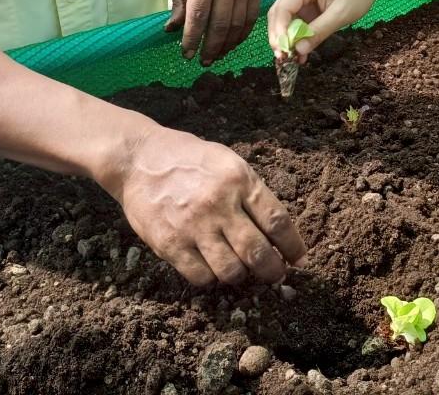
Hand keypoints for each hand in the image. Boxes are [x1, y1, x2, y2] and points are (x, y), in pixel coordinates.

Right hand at [103, 123, 306, 286]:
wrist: (139, 160)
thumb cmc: (190, 160)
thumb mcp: (228, 162)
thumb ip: (251, 192)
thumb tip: (278, 231)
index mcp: (239, 180)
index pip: (277, 221)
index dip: (293, 246)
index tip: (298, 259)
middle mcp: (219, 204)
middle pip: (258, 252)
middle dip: (273, 270)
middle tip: (275, 275)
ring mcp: (193, 226)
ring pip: (231, 271)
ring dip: (240, 275)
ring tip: (239, 268)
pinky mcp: (169, 244)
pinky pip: (200, 277)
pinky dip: (210, 278)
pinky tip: (210, 266)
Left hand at [166, 0, 261, 65]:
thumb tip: (172, 29)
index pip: (198, 15)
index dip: (192, 38)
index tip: (186, 54)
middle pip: (220, 24)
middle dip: (210, 47)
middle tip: (202, 61)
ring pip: (237, 24)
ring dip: (226, 45)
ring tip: (216, 56)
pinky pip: (251, 17)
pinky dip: (242, 34)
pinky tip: (232, 43)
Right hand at [268, 0, 381, 61]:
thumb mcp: (341, 14)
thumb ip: (319, 31)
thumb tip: (298, 49)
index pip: (283, 8)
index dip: (279, 30)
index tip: (283, 50)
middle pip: (279, 13)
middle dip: (279, 36)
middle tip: (283, 57)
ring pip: (285, 19)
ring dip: (287, 38)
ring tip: (292, 58)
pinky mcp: (306, 4)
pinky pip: (296, 21)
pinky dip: (297, 36)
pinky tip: (301, 52)